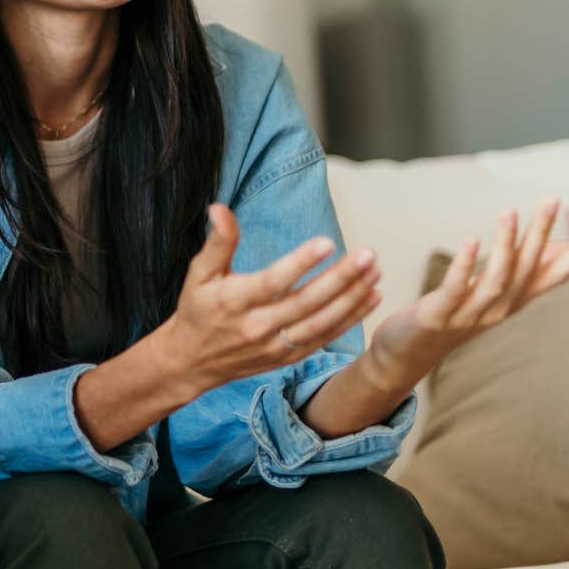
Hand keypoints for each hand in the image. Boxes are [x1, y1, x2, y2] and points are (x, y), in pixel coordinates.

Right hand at [156, 204, 381, 392]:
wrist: (192, 361)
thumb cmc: (197, 309)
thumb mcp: (198, 273)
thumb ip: (217, 242)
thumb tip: (219, 207)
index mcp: (235, 301)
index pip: (273, 282)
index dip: (300, 263)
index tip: (326, 242)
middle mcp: (257, 326)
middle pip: (306, 302)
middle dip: (340, 279)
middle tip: (367, 255)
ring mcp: (275, 345)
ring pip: (321, 323)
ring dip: (352, 299)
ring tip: (376, 273)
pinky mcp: (288, 357)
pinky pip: (325, 338)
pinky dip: (351, 319)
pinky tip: (371, 297)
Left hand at [362, 198, 568, 388]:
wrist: (405, 355)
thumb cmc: (449, 316)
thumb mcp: (487, 294)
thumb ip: (515, 271)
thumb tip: (546, 245)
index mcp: (510, 303)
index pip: (550, 279)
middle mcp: (496, 311)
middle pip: (525, 269)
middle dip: (540, 234)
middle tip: (551, 199)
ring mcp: (468, 315)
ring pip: (496, 278)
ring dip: (505, 244)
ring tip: (509, 212)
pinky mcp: (438, 316)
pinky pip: (456, 288)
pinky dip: (465, 265)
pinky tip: (471, 240)